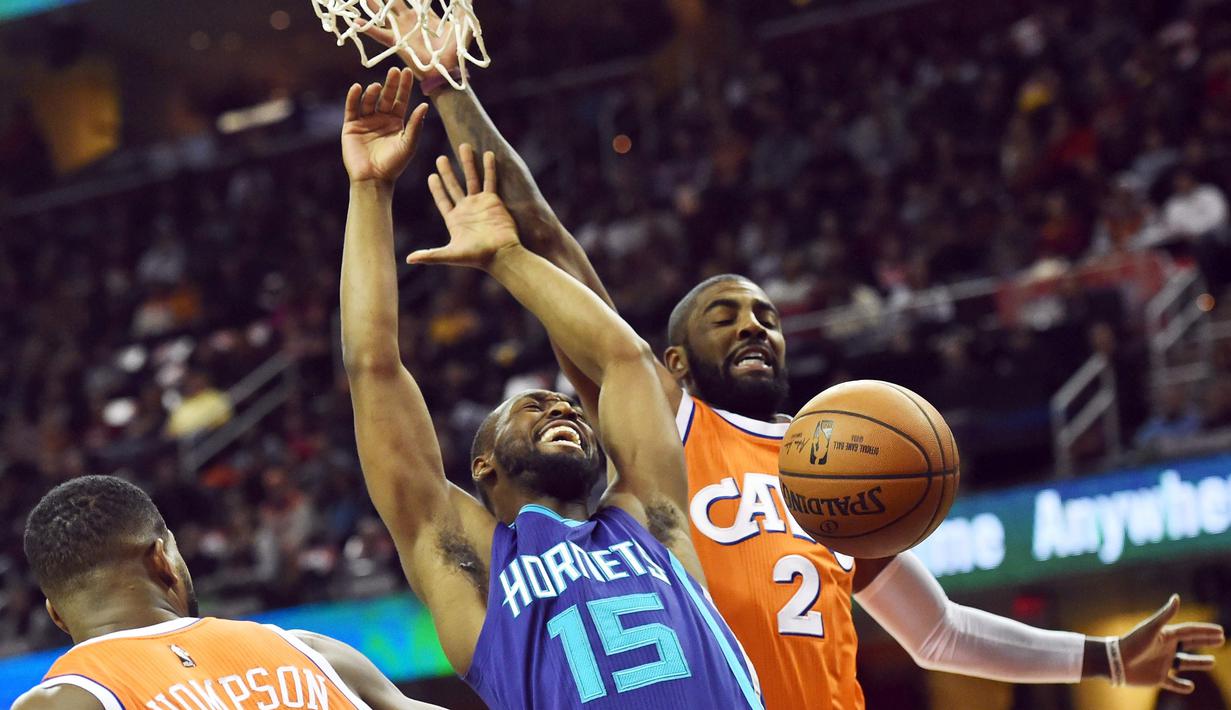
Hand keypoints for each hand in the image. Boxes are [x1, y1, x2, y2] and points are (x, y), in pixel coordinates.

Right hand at [342, 67, 428, 184]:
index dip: (404, 86)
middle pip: (386, 96)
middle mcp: (381, 119)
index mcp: (396, 122)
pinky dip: (353, 97)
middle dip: (390, 84)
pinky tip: (357, 88)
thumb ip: (415, 125)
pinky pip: (352, 108)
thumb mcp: (408, 144)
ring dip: (372, 92)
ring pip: (369, 101)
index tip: (407, 72)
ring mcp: (365, 121)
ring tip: (376, 86)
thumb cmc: (394, 164)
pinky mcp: (351, 126)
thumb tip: (424, 105)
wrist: (373, 179)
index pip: (401, 100)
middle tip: (394, 71)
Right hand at [359, 0, 463, 83]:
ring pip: (383, 13)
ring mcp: (401, 31)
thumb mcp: (462, 28)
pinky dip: (367, 28)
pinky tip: (355, 21)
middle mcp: (409, 21)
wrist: (447, 71)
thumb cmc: (455, 51)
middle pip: (393, 1)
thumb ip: (463, 12)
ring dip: (373, 4)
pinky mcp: (396, 43)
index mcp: (424, 16)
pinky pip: (378, 34)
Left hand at [408, 144, 519, 269]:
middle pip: (454, 186)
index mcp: (454, 220)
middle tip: (441, 157)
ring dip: (468, 163)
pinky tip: (487, 154)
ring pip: (472, 178)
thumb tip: (409, 260)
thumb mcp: (450, 255)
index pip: (442, 199)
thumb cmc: (477, 257)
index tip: (431, 175)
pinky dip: (489, 168)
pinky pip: (491, 180)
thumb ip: (430, 255)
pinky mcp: (494, 201)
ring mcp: (480, 203)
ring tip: (463, 146)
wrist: (501, 254)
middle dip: (447, 172)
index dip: (436, 188)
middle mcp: (466, 209)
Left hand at [1121, 594, 1223, 693]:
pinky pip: (1173, 683)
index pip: (1190, 632)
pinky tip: (1190, 687)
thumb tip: (1176, 597)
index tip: (1220, 631)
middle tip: (1221, 640)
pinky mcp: (1158, 678)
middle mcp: (1166, 649)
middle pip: (1190, 644)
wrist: (1115, 661)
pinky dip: (1182, 686)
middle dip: (1205, 642)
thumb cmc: (1133, 642)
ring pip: (1185, 663)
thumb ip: (1165, 614)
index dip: (1205, 631)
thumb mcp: (1152, 628)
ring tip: (1211, 662)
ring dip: (1198, 663)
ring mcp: (1162, 664)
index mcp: (1166, 636)